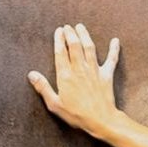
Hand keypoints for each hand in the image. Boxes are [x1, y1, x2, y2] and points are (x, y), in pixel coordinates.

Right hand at [29, 23, 124, 137]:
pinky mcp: (106, 75)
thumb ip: (43, 87)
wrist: (100, 120)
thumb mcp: (55, 104)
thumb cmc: (76, 114)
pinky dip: (114, 50)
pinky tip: (115, 41)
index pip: (61, 52)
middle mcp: (80, 69)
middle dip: (70, 34)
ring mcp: (94, 70)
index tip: (58, 31)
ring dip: (85, 35)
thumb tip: (31, 74)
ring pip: (89, 47)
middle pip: (75, 46)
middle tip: (67, 26)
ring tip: (81, 27)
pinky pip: (111, 59)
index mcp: (66, 75)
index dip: (59, 40)